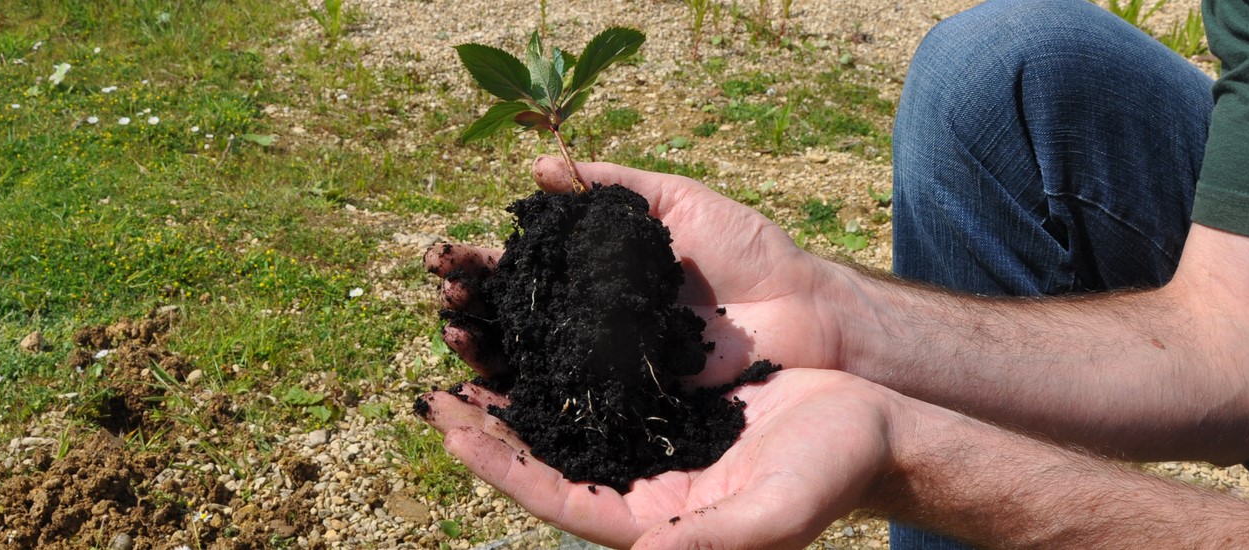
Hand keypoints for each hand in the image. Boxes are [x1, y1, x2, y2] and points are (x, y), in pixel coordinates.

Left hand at [418, 368, 903, 548]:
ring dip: (516, 378)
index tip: (453, 431)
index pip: (558, 498)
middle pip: (546, 454)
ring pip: (565, 408)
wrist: (873, 426)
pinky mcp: (664, 392)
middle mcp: (638, 478)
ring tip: (467, 342)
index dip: (502, 467)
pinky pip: (600, 370)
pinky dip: (564, 345)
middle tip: (436, 387)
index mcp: (651, 518)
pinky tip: (537, 313)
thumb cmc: (831, 474)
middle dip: (488, 423)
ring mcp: (648, 433)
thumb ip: (708, 542)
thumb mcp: (772, 515)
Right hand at [425, 156, 847, 385]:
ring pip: (534, 373)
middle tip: (445, 302)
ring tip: (454, 344)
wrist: (803, 309)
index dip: (485, 270)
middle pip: (519, 325)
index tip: (447, 262)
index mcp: (599, 276)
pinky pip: (576, 413)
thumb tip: (539, 167)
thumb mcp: (677, 202)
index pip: (527, 274)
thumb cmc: (747, 250)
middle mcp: (596, 326)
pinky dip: (531, 411)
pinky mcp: (634, 410)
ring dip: (487, 361)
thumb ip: (613, 187)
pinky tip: (493, 402)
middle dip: (475, 314)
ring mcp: (612, 371)